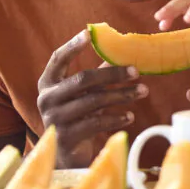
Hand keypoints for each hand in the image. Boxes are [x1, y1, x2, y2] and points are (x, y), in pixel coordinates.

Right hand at [37, 30, 145, 167]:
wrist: (65, 154)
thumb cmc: (78, 117)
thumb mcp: (85, 94)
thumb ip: (99, 75)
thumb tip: (124, 52)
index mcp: (48, 83)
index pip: (57, 59)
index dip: (72, 46)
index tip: (88, 33)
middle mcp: (47, 99)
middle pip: (83, 79)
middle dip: (113, 74)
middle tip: (136, 71)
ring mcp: (54, 119)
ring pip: (93, 101)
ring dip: (122, 95)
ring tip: (142, 91)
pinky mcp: (66, 137)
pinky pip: (96, 123)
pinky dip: (116, 118)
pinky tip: (130, 116)